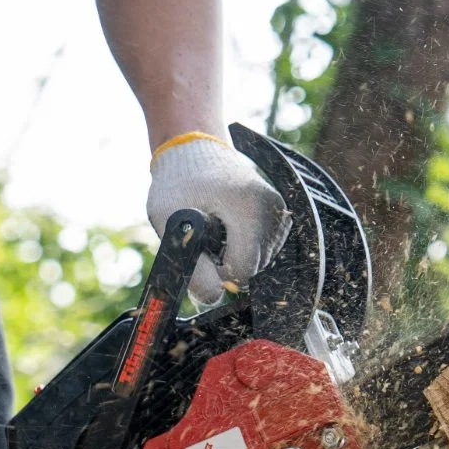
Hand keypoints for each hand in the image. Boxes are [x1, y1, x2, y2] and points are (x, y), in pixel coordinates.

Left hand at [146, 132, 291, 303]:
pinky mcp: (280, 211)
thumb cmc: (177, 183)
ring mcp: (280, 209)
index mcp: (249, 209)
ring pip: (261, 260)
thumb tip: (214, 298)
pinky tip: (229, 226)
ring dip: (236, 253)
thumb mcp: (168, 223)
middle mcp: (272, 208)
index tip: (202, 248)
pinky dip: (246, 244)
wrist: (193, 150)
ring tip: (216, 225)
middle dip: (227, 260)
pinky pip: (266, 248)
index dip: (216, 269)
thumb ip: (192, 267)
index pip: (242, 271)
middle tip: (206, 234)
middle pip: (253, 267)